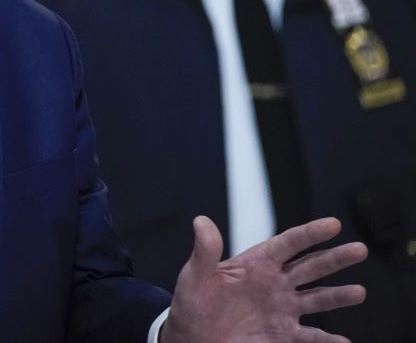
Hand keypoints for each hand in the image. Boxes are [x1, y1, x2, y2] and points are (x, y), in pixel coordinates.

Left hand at [162, 216, 367, 342]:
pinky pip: (310, 337)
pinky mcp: (282, 334)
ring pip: (317, 298)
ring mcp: (281, 309)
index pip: (287, 244)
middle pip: (311, 267)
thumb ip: (204, 251)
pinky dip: (327, 340)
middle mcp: (275, 283)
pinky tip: (343, 341)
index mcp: (256, 263)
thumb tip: (201, 221)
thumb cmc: (192, 303)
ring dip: (339, 296)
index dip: (310, 233)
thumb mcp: (195, 276)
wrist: (192, 336)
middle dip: (335, 258)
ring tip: (359, 292)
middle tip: (359, 249)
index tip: (333, 224)